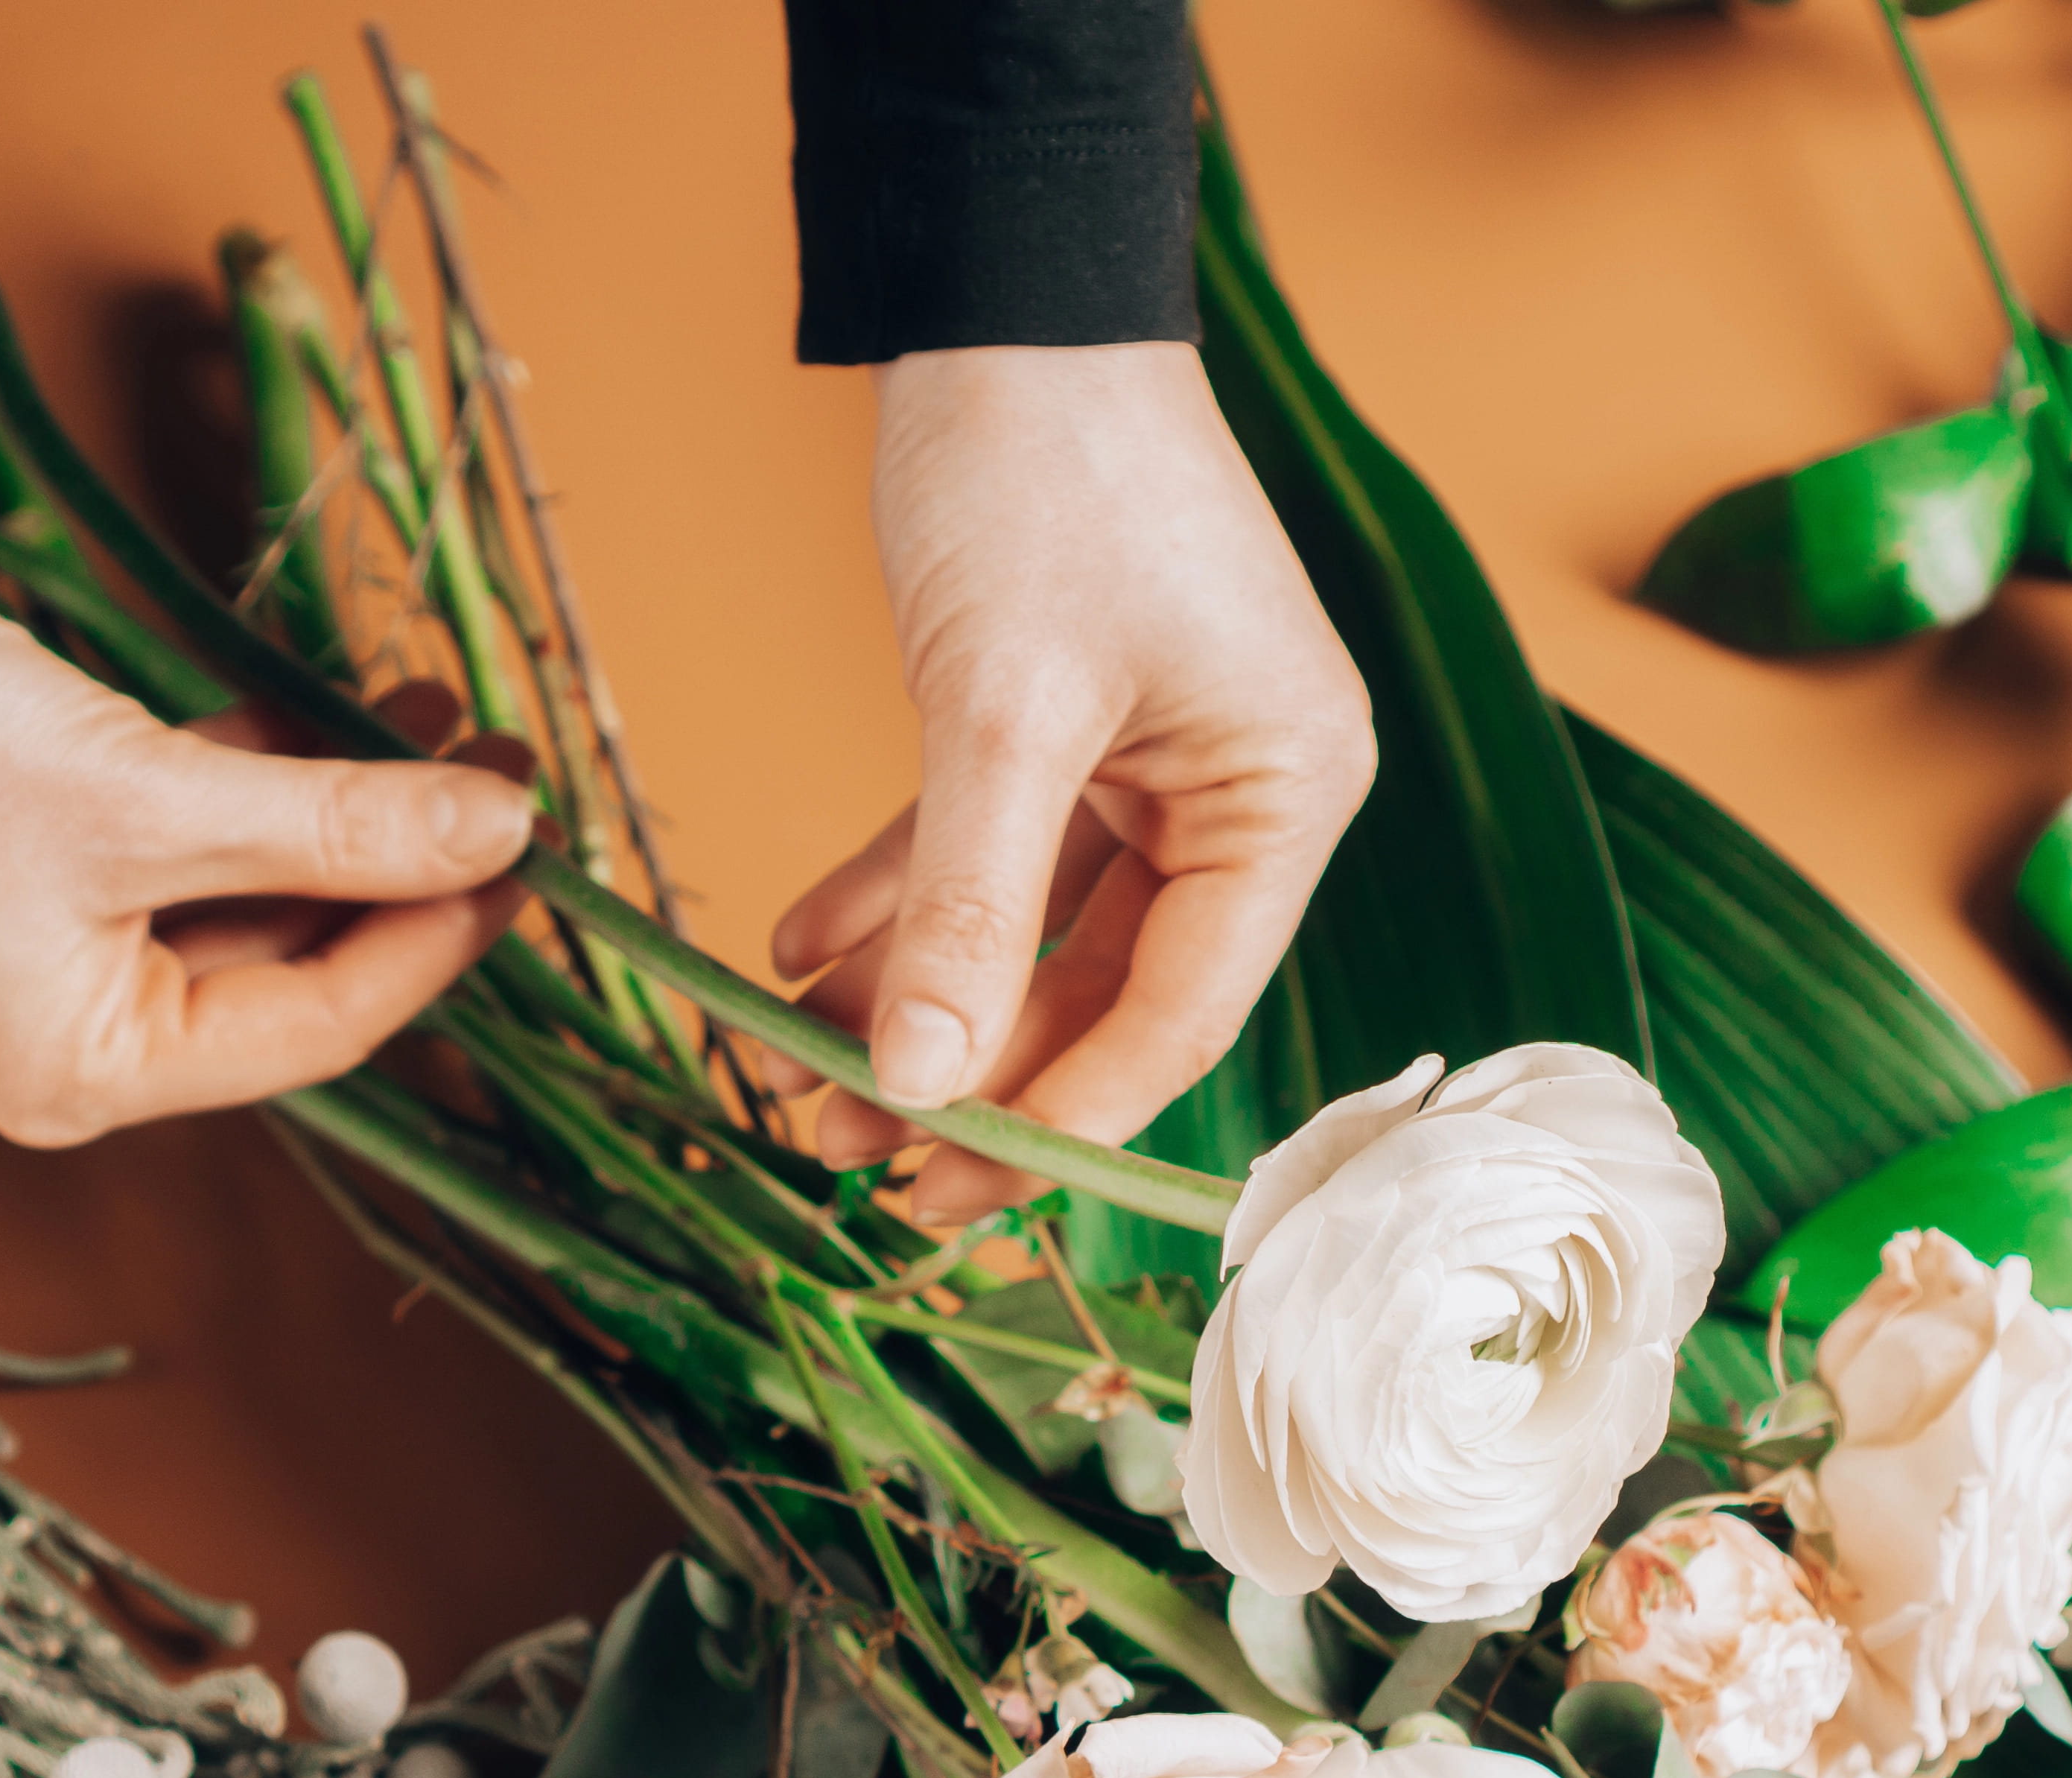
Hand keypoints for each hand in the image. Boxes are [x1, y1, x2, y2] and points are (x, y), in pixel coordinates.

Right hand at [0, 517, 534, 1145]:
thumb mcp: (149, 790)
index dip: (436, 932)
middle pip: (282, 967)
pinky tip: (331, 717)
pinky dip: (250, 792)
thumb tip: (500, 828)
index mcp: (80, 1076)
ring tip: (440, 716)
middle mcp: (55, 1050)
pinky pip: (169, 856)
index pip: (317, 1023)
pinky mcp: (14, 879)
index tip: (526, 844)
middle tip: (502, 766)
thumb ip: (334, 823)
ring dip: (334, 814)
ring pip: (233, 900)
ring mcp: (29, 967)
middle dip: (394, 862)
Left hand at [774, 344, 1372, 1221]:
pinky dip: (892, 903)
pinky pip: (980, 852)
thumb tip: (916, 1086)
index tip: (934, 1187)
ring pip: (1026, 933)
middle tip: (842, 1156)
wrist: (1003, 296)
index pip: (1177, 1012)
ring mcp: (1156, 762)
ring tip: (788, 1070)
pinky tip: (791, 953)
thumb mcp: (1002, 705)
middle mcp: (1239, 794)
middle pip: (1100, 992)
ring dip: (910, 1000)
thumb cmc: (1042, 472)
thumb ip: (965, 903)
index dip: (1057, 1117)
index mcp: (1284, 796)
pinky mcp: (1068, 725)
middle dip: (963, 1072)